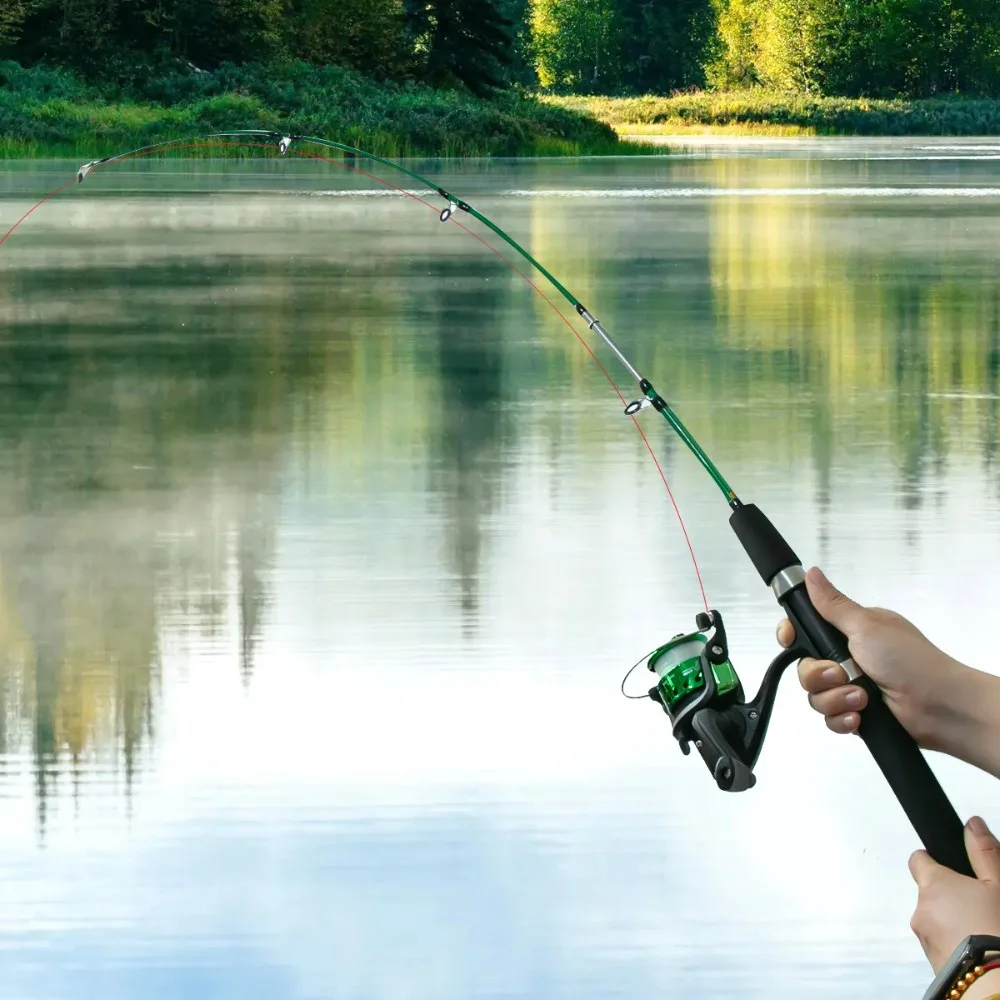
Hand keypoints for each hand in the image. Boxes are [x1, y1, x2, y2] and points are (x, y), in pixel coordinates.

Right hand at [775, 566, 968, 751]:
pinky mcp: (854, 712)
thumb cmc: (911, 660)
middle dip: (819, 675)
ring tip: (861, 698)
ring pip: (814, 695)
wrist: (939, 707)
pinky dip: (843, 718)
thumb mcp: (866, 625)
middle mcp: (847, 658)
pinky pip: (829, 718)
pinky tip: (860, 715)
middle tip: (841, 674)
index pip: (804, 630)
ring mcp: (850, 686)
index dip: (792, 637)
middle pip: (804, 666)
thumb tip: (811, 574)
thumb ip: (832, 604)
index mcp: (849, 631)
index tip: (791, 641)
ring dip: (836, 698)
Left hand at [909, 815, 999, 996]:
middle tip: (981, 905)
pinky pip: (942, 945)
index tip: (952, 868)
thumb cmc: (996, 931)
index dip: (934, 861)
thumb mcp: (999, 885)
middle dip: (952, 896)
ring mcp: (924, 938)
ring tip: (983, 931)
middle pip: (931, 893)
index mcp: (934, 884)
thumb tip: (972, 823)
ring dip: (954, 922)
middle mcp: (921, 908)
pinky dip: (956, 944)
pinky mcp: (932, 963)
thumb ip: (984, 852)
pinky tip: (978, 951)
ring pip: (937, 920)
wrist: (996, 986)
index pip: (918, 860)